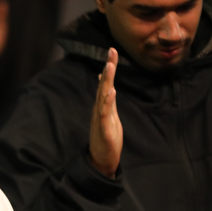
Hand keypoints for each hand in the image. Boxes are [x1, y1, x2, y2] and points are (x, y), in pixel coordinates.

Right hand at [88, 47, 121, 177]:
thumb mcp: (109, 115)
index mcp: (102, 105)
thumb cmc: (106, 137)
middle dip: (108, 67)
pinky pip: (104, 113)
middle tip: (112, 51)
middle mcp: (99, 108)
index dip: (109, 67)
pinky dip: (107, 102)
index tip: (112, 51)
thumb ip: (107, 99)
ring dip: (106, 81)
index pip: (106, 82)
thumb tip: (106, 84)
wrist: (101, 159)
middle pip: (104, 84)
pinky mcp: (103, 129)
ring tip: (109, 66)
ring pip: (103, 96)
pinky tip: (111, 92)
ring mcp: (100, 118)